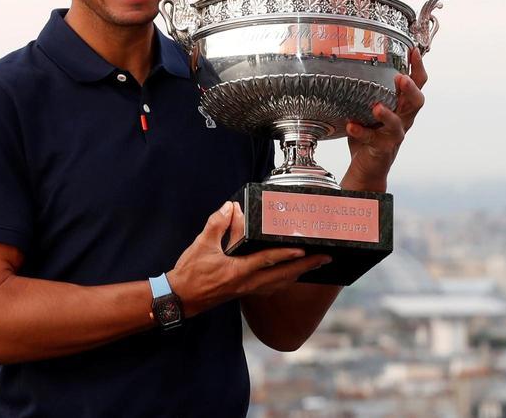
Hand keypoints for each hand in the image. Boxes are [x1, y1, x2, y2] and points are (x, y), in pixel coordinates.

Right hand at [167, 201, 330, 317]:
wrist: (181, 298)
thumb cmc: (191, 274)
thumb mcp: (201, 244)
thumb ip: (217, 224)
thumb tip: (230, 208)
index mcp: (239, 271)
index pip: (269, 261)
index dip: (288, 254)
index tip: (305, 248)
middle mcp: (248, 283)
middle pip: (284, 275)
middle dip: (306, 266)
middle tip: (325, 259)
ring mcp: (248, 290)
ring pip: (280, 283)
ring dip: (298, 274)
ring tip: (312, 265)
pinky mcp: (244, 293)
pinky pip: (271, 287)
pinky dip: (284, 280)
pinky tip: (287, 276)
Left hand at [343, 48, 428, 189]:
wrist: (367, 166)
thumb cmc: (368, 132)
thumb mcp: (368, 107)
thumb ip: (364, 91)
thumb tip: (345, 62)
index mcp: (401, 106)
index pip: (417, 84)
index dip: (418, 68)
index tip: (413, 49)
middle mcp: (403, 119)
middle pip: (416, 102)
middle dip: (410, 89)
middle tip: (401, 78)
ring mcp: (394, 135)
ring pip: (399, 123)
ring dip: (388, 114)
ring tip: (377, 106)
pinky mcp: (383, 149)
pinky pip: (374, 140)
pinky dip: (361, 132)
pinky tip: (351, 125)